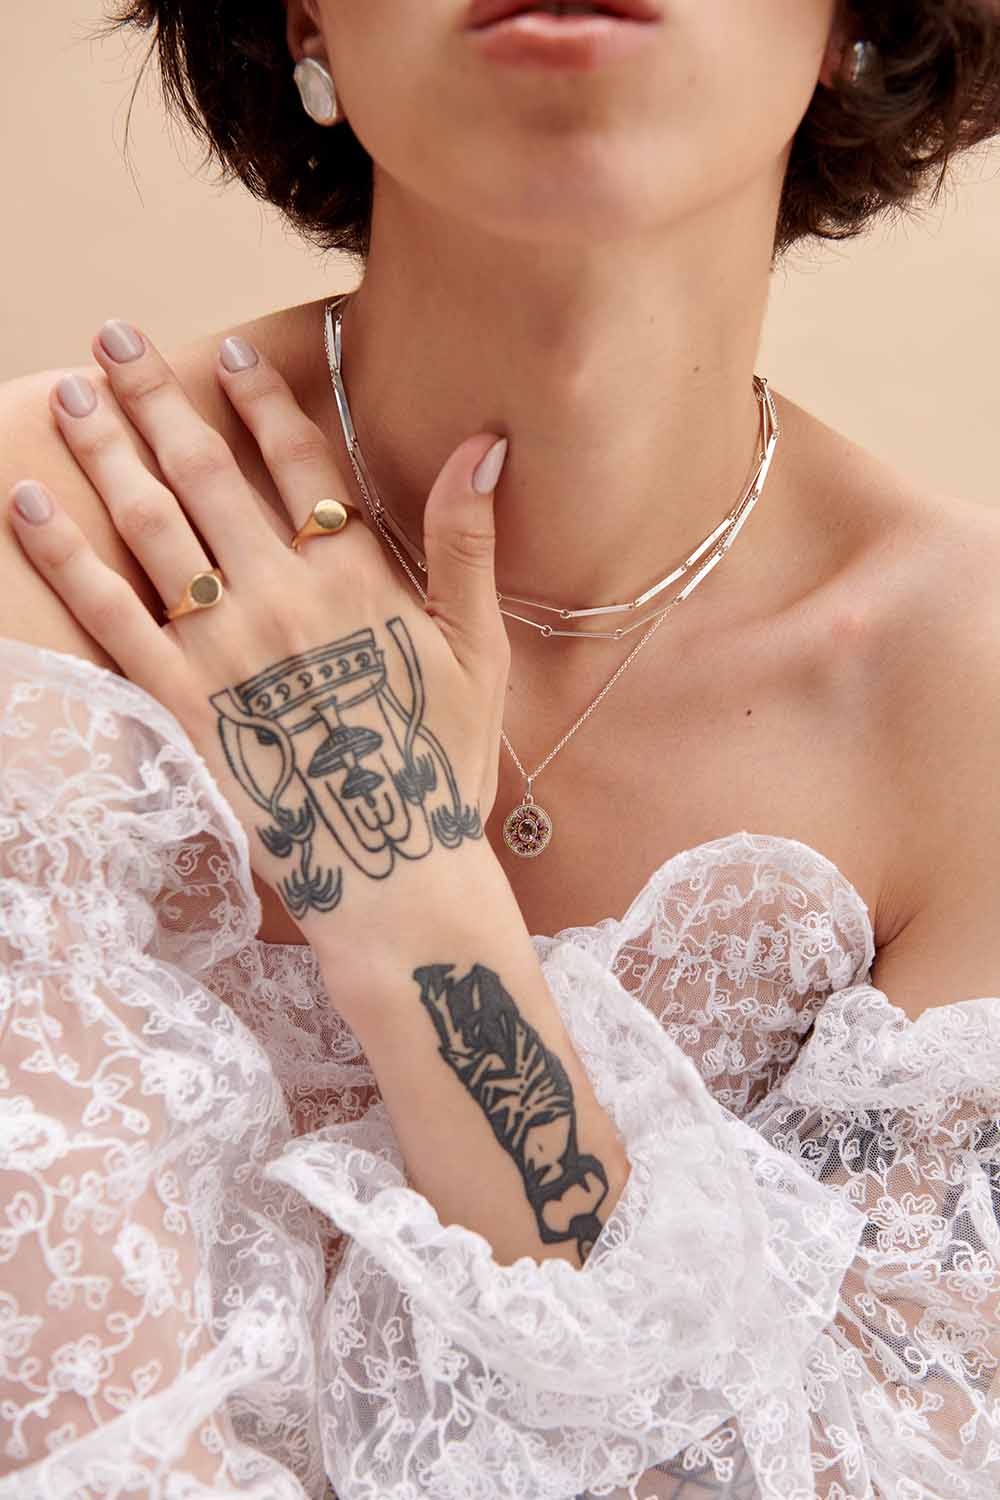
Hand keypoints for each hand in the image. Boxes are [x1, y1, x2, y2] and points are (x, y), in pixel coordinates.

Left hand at [8, 321, 510, 944]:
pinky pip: (110, 616)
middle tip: (114, 337)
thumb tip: (485, 446)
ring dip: (107, 453)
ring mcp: (225, 649)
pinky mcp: (181, 703)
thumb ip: (467, 544)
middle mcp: (281, 596)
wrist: (393, 873)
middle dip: (158, 398)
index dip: (263, 400)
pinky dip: (66, 557)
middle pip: (208, 475)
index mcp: (356, 579)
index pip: (299, 464)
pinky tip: (30, 504)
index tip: (229, 352)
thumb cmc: (443, 765)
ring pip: (153, 528)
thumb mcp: (477, 651)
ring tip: (71, 394)